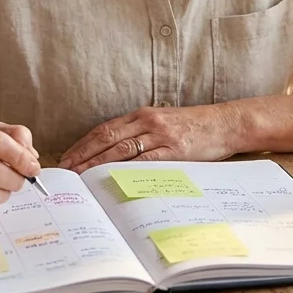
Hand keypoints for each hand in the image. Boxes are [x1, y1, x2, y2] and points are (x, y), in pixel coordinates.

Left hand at [58, 104, 241, 173]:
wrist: (226, 123)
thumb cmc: (195, 126)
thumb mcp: (164, 123)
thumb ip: (141, 135)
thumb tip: (115, 156)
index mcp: (142, 114)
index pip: (105, 129)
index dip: (83, 143)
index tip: (67, 157)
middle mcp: (148, 121)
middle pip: (107, 138)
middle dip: (82, 154)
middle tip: (66, 171)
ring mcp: (161, 135)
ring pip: (121, 149)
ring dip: (97, 163)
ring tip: (81, 177)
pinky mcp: (174, 150)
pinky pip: (145, 160)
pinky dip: (126, 169)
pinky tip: (112, 177)